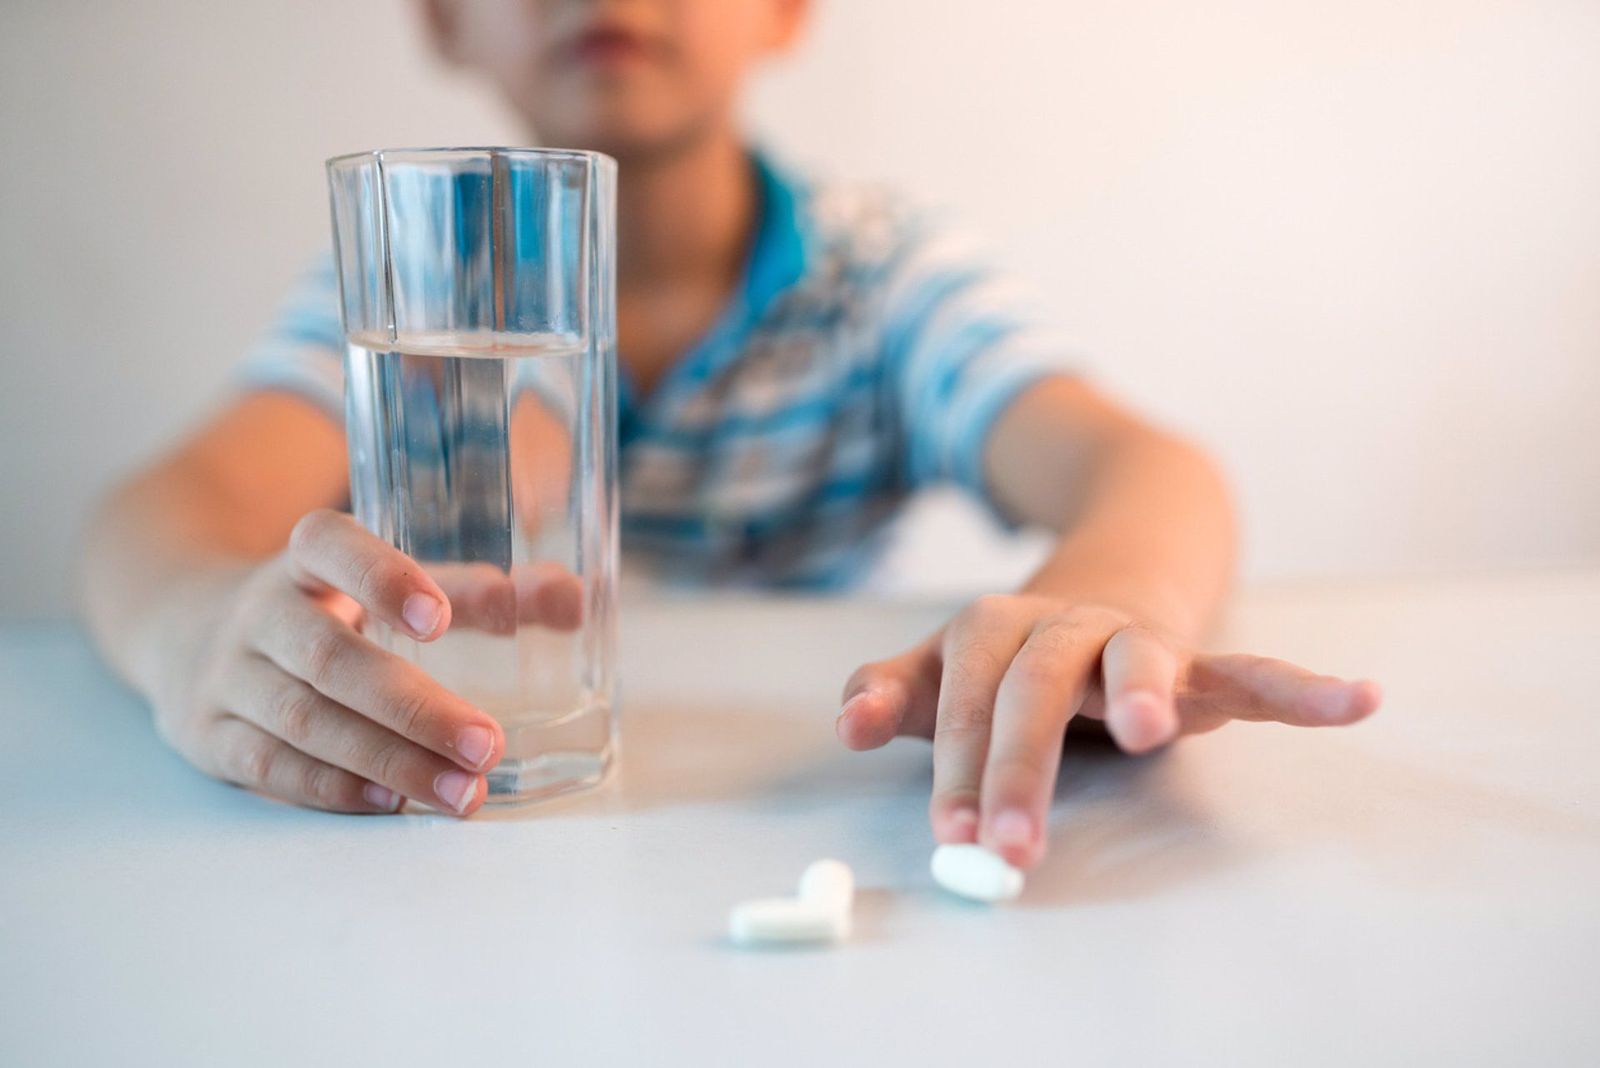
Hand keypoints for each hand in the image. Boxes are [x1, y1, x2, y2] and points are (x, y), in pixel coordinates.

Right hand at [148, 510, 573, 815]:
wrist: (185, 629)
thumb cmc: (329, 606)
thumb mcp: (389, 583)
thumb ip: (482, 589)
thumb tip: (573, 598)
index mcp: (306, 558)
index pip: (329, 545)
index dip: (382, 576)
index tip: (441, 619)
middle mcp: (259, 612)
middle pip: (331, 659)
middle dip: (415, 709)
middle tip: (487, 745)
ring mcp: (226, 676)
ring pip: (304, 721)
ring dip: (389, 761)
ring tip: (462, 791)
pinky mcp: (208, 735)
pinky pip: (269, 766)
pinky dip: (332, 788)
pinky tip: (392, 802)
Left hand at [836, 594, 1381, 868]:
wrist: (1101, 580)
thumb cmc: (1009, 654)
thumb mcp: (940, 670)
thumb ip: (890, 693)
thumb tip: (848, 726)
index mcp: (993, 631)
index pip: (967, 696)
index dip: (958, 764)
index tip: (954, 833)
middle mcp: (1063, 626)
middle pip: (1035, 685)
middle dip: (1020, 764)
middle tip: (1008, 844)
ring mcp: (1134, 640)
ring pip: (1136, 657)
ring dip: (1145, 689)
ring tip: (1154, 727)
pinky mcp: (1199, 662)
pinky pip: (1252, 668)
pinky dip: (1303, 686)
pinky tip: (1355, 700)